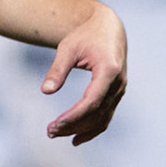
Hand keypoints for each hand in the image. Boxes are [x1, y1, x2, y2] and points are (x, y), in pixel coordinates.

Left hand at [42, 3, 127, 144]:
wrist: (108, 28)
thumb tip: (45, 91)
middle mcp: (118, 83)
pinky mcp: (116, 94)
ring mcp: (119, 90)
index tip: (55, 124)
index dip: (74, 116)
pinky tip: (75, 138)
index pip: (92, 101)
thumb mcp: (67, 48)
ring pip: (102, 119)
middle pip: (96, 114)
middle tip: (49, 131)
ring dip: (80, 130)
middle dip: (73, 125)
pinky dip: (92, 129)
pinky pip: (106, 117)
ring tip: (55, 133)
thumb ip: (57, 70)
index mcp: (109, 71)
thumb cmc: (86, 36)